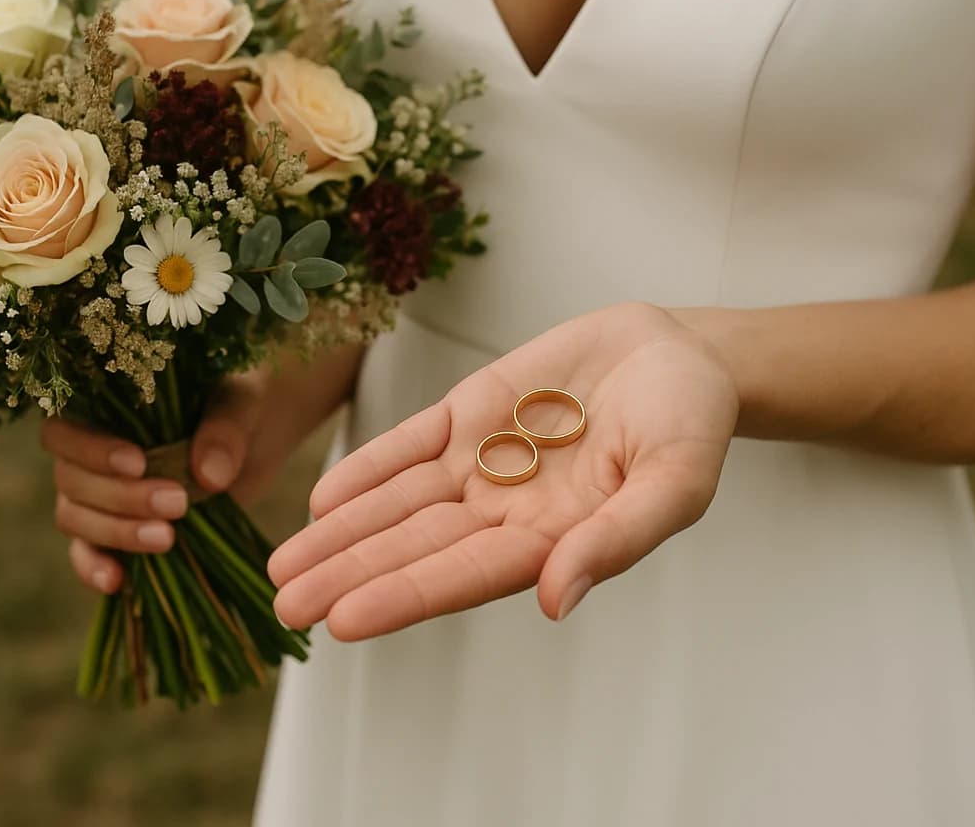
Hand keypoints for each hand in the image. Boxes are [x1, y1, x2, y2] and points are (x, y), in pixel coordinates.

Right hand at [42, 368, 280, 594]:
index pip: (63, 431)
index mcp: (101, 410)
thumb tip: (209, 475)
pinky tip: (118, 580)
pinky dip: (94, 568)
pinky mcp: (118, 531)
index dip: (91, 451)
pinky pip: (86, 554)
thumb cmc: (239, 406)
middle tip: (176, 503)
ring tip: (168, 537)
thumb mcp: (242, 406)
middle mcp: (88, 454)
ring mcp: (99, 496)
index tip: (138, 464)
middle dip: (120, 497)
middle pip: (71, 482)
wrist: (257, 437)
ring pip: (75, 518)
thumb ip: (224, 431)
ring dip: (117, 532)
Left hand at [267, 303, 738, 639]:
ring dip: (341, 532)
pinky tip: (322, 499)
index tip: (340, 619)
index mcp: (552, 540)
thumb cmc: (691, 424)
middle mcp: (506, 510)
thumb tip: (559, 600)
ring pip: (398, 503)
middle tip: (282, 606)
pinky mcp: (471, 413)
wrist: (682, 353)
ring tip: (282, 564)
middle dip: (348, 575)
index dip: (401, 596)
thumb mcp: (677, 481)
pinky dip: (366, 468)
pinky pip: (409, 444)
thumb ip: (617, 539)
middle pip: (413, 548)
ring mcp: (483, 461)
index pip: (462, 575)